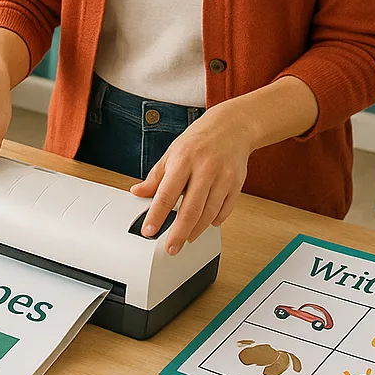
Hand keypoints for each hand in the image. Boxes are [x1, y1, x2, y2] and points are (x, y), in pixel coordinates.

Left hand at [130, 104, 254, 255]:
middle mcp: (205, 168)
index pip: (167, 193)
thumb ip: (156, 176)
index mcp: (184, 159)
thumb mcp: (173, 152)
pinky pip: (224, 211)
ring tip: (186, 237)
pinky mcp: (236, 184)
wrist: (232, 126)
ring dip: (196, 230)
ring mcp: (223, 177)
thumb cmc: (199, 139)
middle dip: (179, 233)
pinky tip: (206, 223)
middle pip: (191, 209)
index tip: (149, 231)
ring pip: (209, 213)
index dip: (157, 215)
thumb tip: (138, 192)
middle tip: (170, 248)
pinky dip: (214, 221)